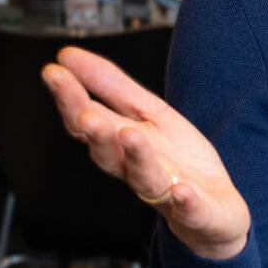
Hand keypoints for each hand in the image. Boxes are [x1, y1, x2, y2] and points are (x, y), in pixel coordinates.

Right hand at [42, 46, 251, 260]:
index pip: (88, 122)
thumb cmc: (176, 161)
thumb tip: (69, 56)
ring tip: (130, 136)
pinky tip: (183, 191)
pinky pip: (189, 208)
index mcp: (122, 145)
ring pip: (145, 179)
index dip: (70, 99)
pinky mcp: (196, 211)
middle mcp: (137, 170)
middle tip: (85, 114)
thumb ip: (112, 86)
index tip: (54, 73)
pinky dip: (185, 201)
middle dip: (97, 134)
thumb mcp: (149, 114)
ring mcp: (166, 193)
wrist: (213, 211)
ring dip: (137, 158)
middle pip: (109, 154)